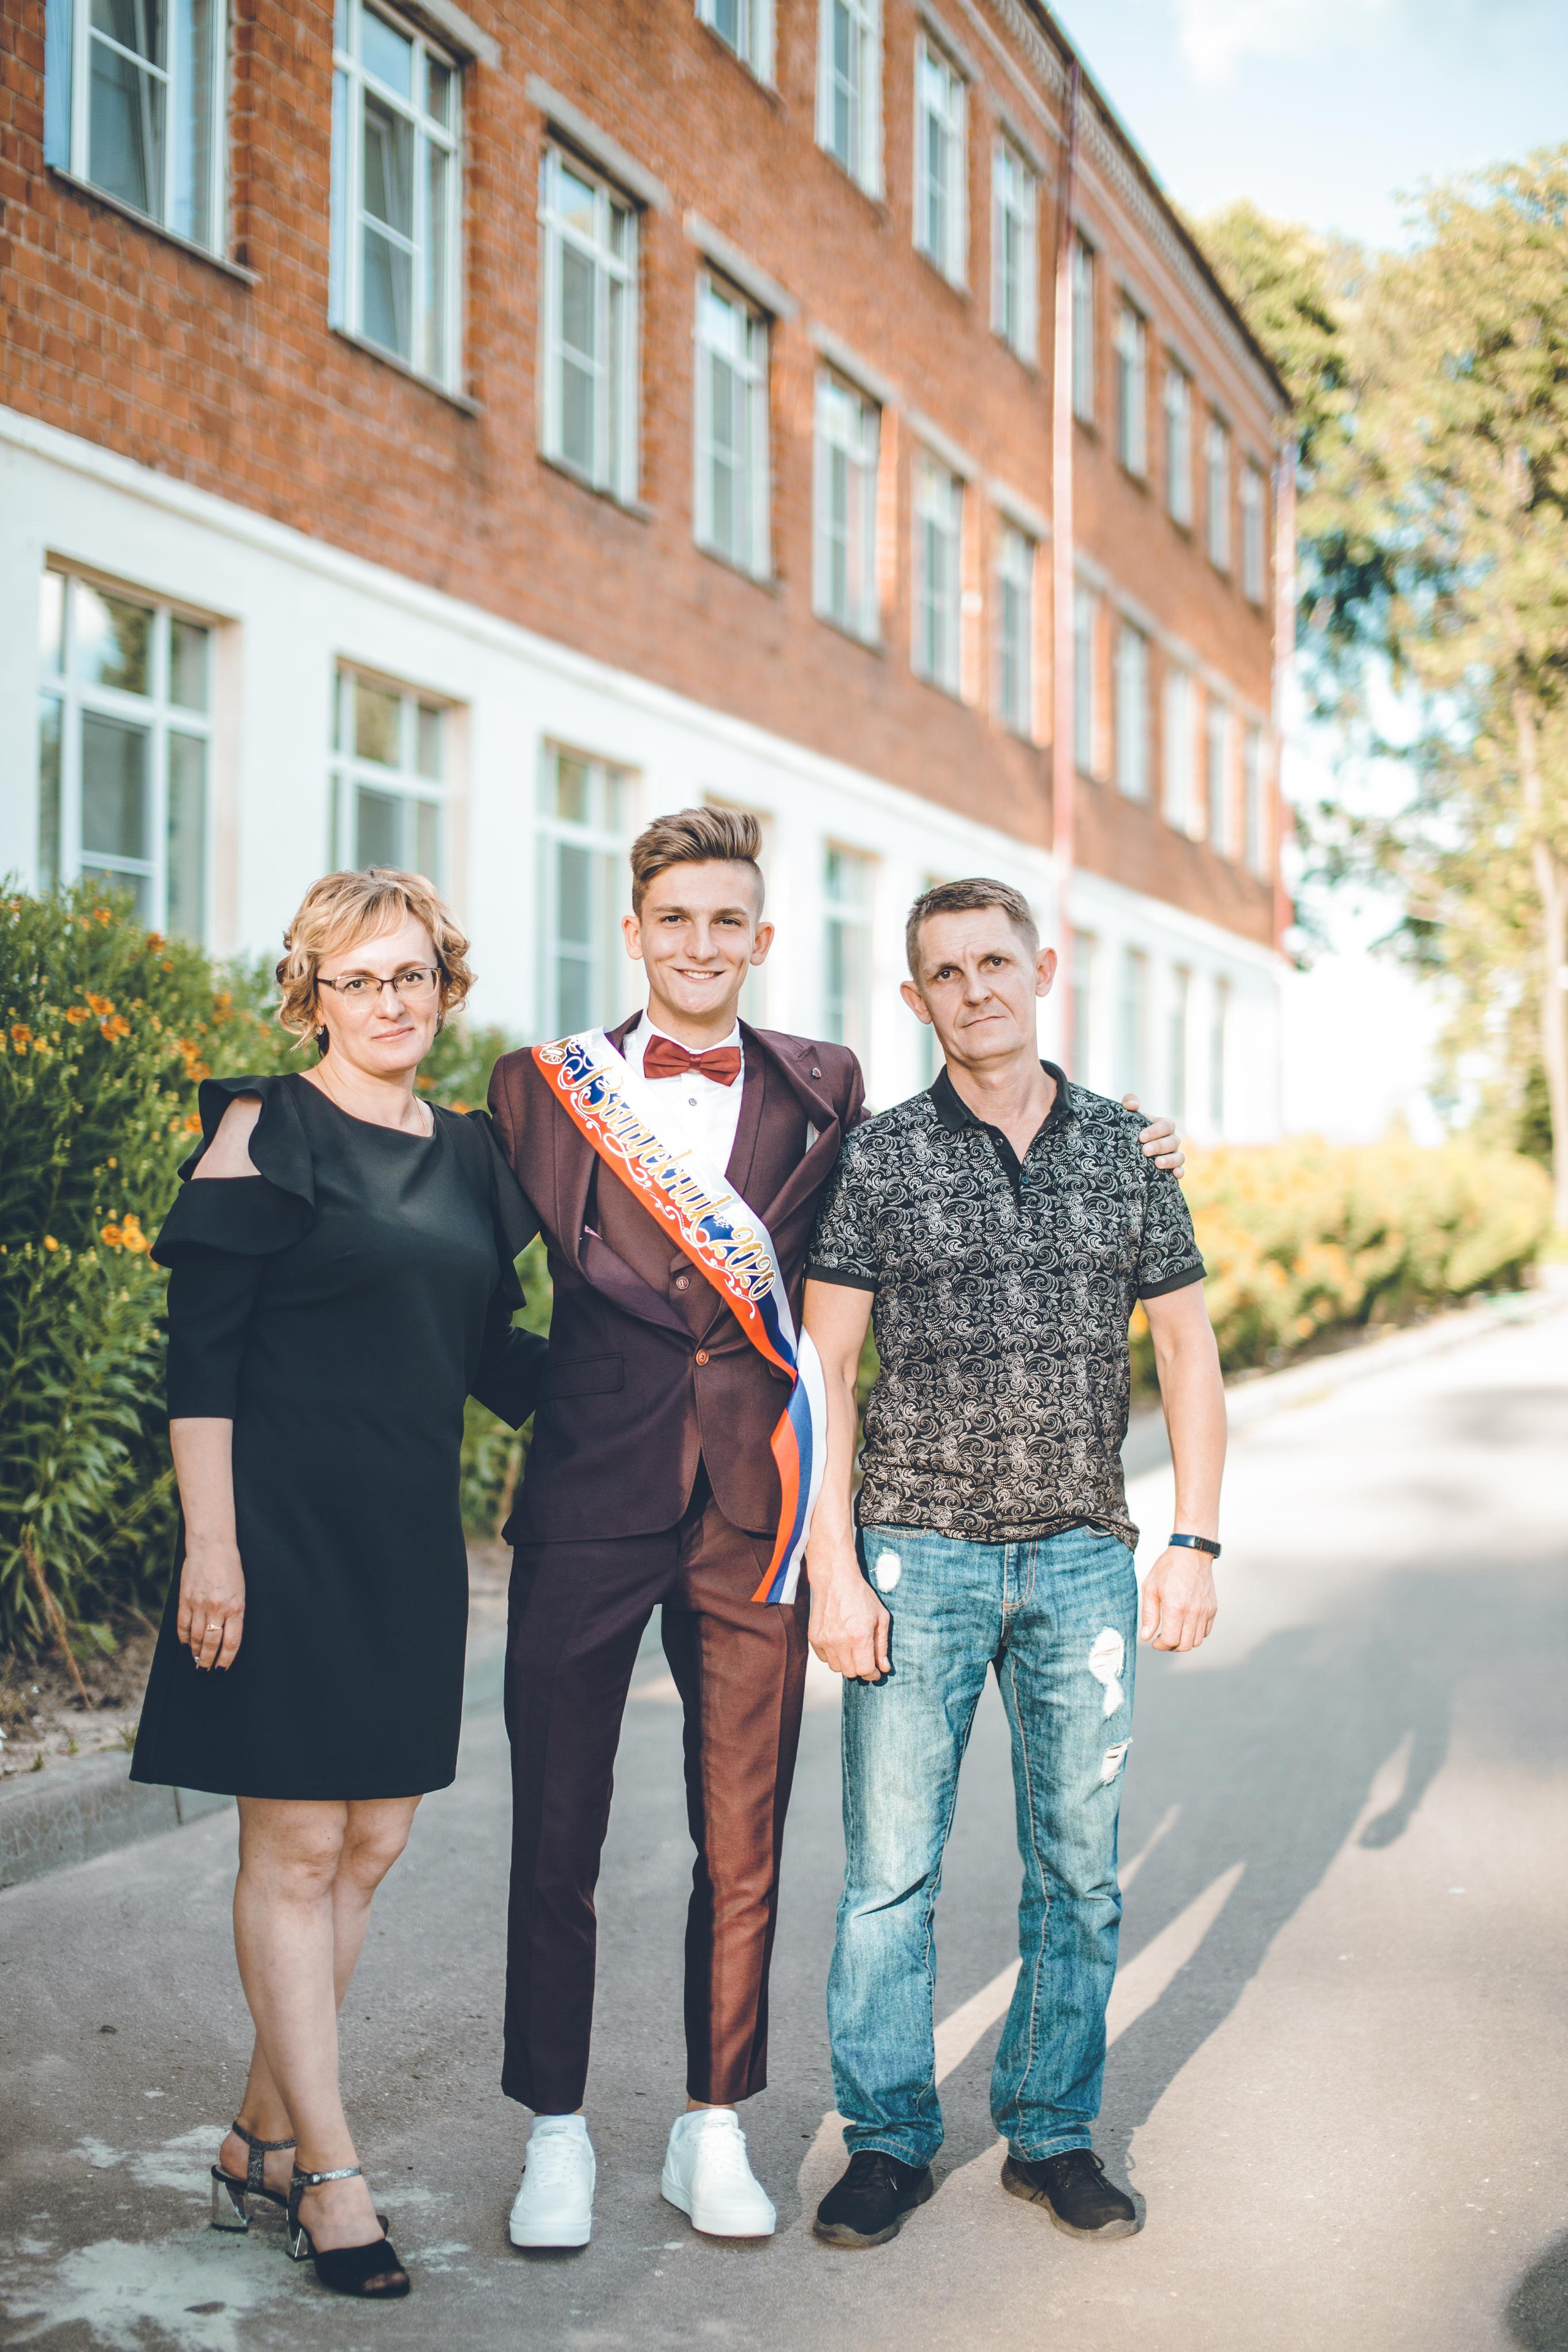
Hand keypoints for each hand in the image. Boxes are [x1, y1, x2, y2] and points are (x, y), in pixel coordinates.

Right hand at [178, 1539, 245, 1670]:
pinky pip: (182, 1625)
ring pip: (195, 1637)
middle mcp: (217, 1608)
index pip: (231, 1643)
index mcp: (236, 1607)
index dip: (226, 1659)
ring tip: (196, 1660)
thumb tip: (226, 1636)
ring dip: (195, 1652)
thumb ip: (234, 1613)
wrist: (211, 1546)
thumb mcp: (240, 1591)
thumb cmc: (230, 1567)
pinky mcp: (185, 1599)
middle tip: (205, 1669)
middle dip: (208, 1660)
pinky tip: (185, 1644)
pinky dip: (183, 1638)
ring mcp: (199, 1604)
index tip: (221, 1669)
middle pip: (211, 1643)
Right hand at [808, 1546, 891, 1681]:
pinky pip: (824, 1658)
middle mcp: (840, 1641)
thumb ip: (882, 1646)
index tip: (876, 1671)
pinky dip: (833, 1655)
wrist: (835, 1580)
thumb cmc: (861, 1596)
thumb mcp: (881, 1618)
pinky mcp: (814, 1638)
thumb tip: (884, 1667)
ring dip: (846, 1663)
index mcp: (860, 1636)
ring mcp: (825, 1640)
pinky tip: (839, 1642)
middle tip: (865, 1658)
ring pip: (836, 1668)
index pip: (865, 1670)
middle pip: (850, 1672)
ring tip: (852, 1648)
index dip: (872, 1673)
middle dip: (860, 1669)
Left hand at [1123, 1095, 1184, 1175]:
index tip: (1141, 1137)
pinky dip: (1179, 1172)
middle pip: (1173, 1141)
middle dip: (1160, 1146)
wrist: (1126, 1149)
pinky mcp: (1171, 1169)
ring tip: (1157, 1163)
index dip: (1156, 1131)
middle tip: (1145, 1151)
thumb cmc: (1129, 1128)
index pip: (1166, 1125)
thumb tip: (1132, 1105)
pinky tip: (1175, 1175)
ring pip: (1179, 1156)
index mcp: (1163, 1126)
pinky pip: (1180, 1170)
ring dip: (1170, 1160)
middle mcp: (1171, 1140)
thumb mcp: (1128, 1114)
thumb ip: (1129, 1102)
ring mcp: (1173, 1154)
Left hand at [1139, 1548, 1216, 1652]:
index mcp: (1176, 1608)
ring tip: (1174, 1632)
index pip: (1171, 1641)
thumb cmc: (1168, 1568)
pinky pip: (1206, 1632)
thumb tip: (1146, 1637)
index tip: (1154, 1641)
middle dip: (1171, 1647)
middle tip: (1163, 1639)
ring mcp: (1205, 1611)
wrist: (1192, 1553)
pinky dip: (1195, 1634)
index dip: (1161, 1646)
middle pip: (1185, 1645)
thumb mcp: (1150, 1588)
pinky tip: (1185, 1624)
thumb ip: (1149, 1615)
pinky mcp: (1212, 1609)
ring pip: (1197, 1641)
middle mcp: (1193, 1612)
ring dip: (1184, 1642)